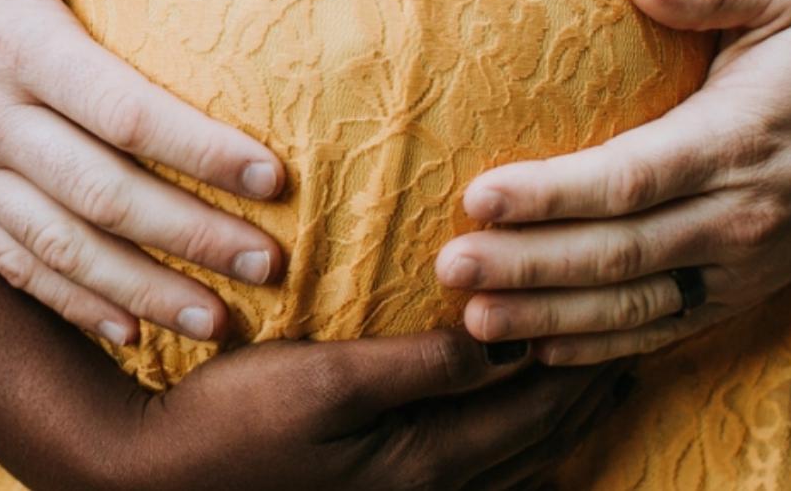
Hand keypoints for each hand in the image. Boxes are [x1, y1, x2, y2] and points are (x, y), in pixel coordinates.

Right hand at [0, 0, 286, 345]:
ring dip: (141, 290)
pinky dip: (69, 304)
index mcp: (9, 39)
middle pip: (101, 196)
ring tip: (218, 318)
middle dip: (191, 237)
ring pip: (57, 248)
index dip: (201, 151)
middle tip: (272, 261)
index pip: (123, 113)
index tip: (274, 177)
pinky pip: (7, 263)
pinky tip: (130, 329)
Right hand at [96, 330, 628, 490]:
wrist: (156, 478)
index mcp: (424, 463)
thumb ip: (422, 365)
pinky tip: (513, 440)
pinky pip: (470, 481)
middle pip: (533, 444)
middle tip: (634, 346)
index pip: (532, 411)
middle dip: (584, 395)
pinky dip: (511, 455)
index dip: (580, 364)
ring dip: (557, 427)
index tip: (620, 315)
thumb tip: (502, 339)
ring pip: (510, 469)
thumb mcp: (328, 378)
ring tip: (594, 386)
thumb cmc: (234, 418)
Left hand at [434, 0, 790, 364]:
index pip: (629, 179)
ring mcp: (746, 264)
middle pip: (619, 254)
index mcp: (738, 140)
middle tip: (448, 266)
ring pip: (636, 306)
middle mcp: (742, 216)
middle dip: (529, 265)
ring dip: (551, 317)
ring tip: (473, 320)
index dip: (552, 196)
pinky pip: (667, 328)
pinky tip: (539, 346)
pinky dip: (602, 346)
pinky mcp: (746, 289)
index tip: (480, 198)